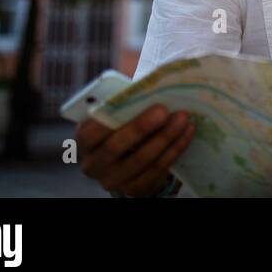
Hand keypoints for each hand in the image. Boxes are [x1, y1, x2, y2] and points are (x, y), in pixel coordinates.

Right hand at [77, 104, 194, 196]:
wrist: (130, 155)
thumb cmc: (125, 121)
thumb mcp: (118, 111)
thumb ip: (125, 100)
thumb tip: (151, 82)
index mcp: (84, 140)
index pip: (91, 131)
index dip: (111, 117)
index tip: (131, 100)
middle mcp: (93, 164)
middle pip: (116, 147)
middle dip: (141, 127)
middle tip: (164, 110)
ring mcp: (113, 180)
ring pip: (141, 160)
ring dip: (165, 138)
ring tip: (184, 118)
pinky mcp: (134, 190)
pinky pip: (157, 170)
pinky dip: (174, 150)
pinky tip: (187, 133)